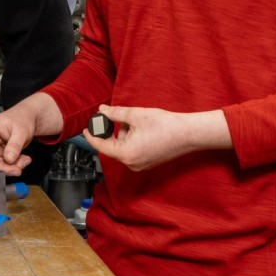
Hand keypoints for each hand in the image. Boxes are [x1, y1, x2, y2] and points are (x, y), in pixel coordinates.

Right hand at [0, 94, 60, 175]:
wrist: (29, 118)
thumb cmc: (22, 118)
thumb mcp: (21, 130)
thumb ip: (14, 145)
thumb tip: (9, 159)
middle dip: (4, 167)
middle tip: (18, 170)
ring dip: (13, 167)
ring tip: (25, 160)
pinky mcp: (1, 154)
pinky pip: (6, 165)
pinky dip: (16, 165)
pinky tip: (25, 159)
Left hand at [84, 105, 230, 170]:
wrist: (189, 134)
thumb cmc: (165, 125)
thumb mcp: (135, 115)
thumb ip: (115, 113)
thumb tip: (102, 110)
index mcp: (126, 154)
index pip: (101, 146)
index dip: (92, 136)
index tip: (85, 129)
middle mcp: (132, 164)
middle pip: (112, 146)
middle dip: (113, 131)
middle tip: (115, 116)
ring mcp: (140, 165)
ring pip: (123, 147)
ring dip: (125, 133)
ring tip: (138, 122)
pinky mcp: (148, 162)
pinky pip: (132, 150)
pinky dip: (132, 138)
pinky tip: (143, 129)